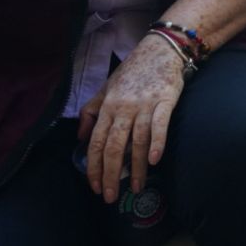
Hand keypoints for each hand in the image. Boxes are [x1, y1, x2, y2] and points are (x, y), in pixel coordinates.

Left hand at [78, 34, 184, 202]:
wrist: (161, 49)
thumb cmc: (134, 71)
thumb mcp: (106, 88)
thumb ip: (91, 112)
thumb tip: (80, 138)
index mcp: (107, 106)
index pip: (97, 142)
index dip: (94, 167)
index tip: (95, 187)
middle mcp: (123, 107)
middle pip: (114, 146)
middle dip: (111, 174)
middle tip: (111, 196)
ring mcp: (144, 104)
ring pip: (137, 141)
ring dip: (137, 167)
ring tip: (137, 187)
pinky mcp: (165, 100)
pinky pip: (159, 125)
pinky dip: (157, 143)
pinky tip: (155, 160)